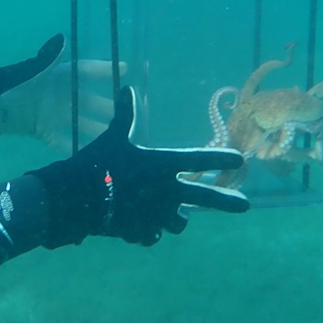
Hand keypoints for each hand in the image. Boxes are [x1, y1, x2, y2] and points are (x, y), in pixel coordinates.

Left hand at [0, 38, 123, 152]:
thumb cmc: (15, 82)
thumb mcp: (33, 70)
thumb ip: (48, 57)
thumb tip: (62, 38)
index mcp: (62, 76)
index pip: (88, 71)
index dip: (105, 71)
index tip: (125, 69)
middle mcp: (65, 96)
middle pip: (93, 103)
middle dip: (111, 109)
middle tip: (132, 115)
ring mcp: (58, 115)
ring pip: (84, 124)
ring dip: (99, 132)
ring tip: (117, 140)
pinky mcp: (48, 132)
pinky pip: (66, 141)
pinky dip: (76, 148)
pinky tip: (92, 155)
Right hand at [27, 86, 249, 246]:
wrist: (77, 197)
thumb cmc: (97, 162)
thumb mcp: (113, 136)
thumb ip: (125, 115)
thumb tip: (128, 87)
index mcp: (163, 164)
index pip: (200, 158)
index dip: (222, 158)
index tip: (240, 160)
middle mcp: (166, 190)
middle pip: (206, 198)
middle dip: (227, 202)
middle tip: (245, 205)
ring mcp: (156, 214)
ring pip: (179, 223)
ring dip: (177, 219)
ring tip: (173, 217)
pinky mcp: (141, 231)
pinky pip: (153, 235)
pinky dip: (149, 232)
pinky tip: (141, 228)